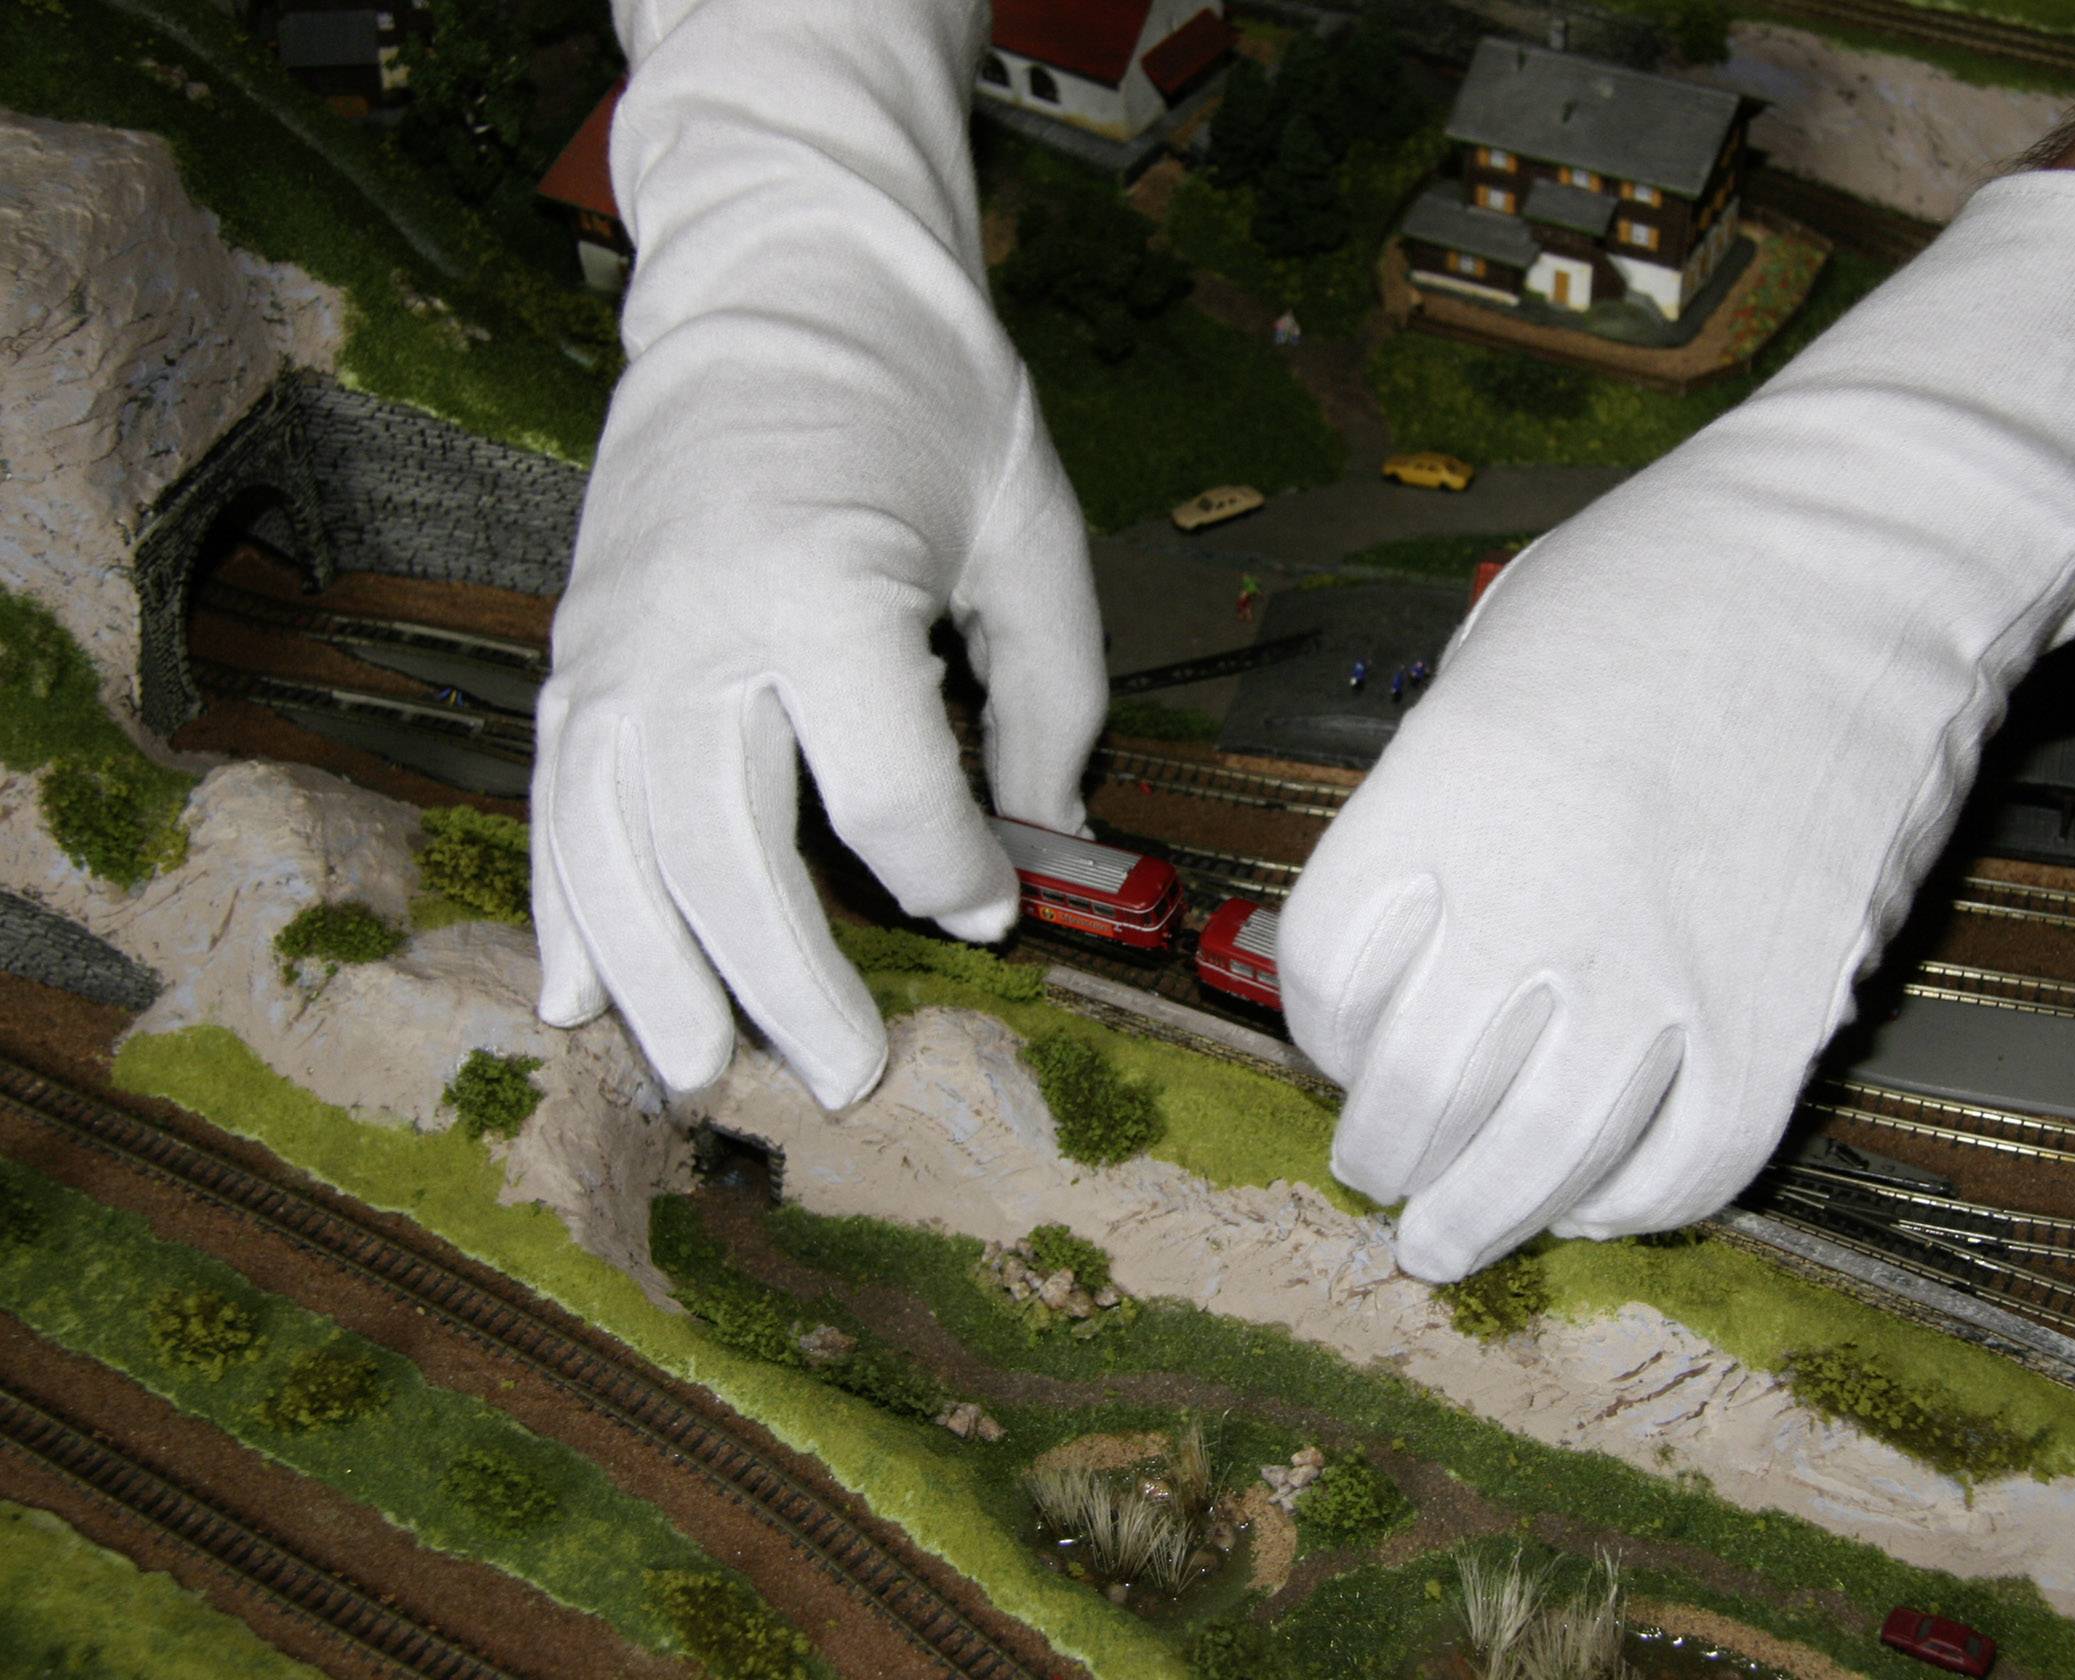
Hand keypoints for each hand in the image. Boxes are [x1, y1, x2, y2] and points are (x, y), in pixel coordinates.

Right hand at [532, 0, 1103, 1104]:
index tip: (996, 907)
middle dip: (787, 982)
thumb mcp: (1033, 530)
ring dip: (656, 975)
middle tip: (844, 1079)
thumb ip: (1052, 695)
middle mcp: (696, 625)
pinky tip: (578, 996)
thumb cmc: (929, 393)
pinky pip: (559, 801)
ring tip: (701, 1075)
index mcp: (826, 591)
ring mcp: (616, 640)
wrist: (781, 271)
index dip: (955, 875)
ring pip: (615, 848)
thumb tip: (1048, 832)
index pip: (890, 798)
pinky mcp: (576, 645)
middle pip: (727, 854)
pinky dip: (564, 905)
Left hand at [1280, 173, 2074, 1280]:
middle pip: (1419, 1091)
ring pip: (1542, 1157)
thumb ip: (1437, 790)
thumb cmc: (1673, 571)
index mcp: (1443, 795)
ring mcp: (1666, 964)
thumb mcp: (1493, 648)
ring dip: (1483, 1216)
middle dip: (1386, 1154)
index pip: (1329, 979)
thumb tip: (1414, 915)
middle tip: (1385, 1174)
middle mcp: (1538, 897)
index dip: (1326, 1035)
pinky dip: (1636, 1206)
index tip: (1347, 1048)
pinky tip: (1601, 1204)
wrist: (1876, 546)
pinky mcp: (1786, 1008)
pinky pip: (1694, 1161)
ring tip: (1450, 1243)